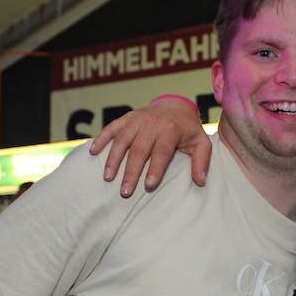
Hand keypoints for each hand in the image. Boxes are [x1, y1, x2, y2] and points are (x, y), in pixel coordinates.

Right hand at [88, 97, 210, 195]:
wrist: (174, 105)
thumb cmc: (187, 129)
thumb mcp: (201, 142)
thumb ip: (202, 161)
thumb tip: (200, 182)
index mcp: (171, 129)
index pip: (162, 151)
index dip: (155, 168)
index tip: (149, 185)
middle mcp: (152, 123)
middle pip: (139, 149)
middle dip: (131, 171)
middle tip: (125, 191)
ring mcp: (137, 119)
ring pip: (122, 140)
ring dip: (113, 159)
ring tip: (108, 177)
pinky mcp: (126, 118)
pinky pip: (111, 128)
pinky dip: (101, 139)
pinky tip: (93, 153)